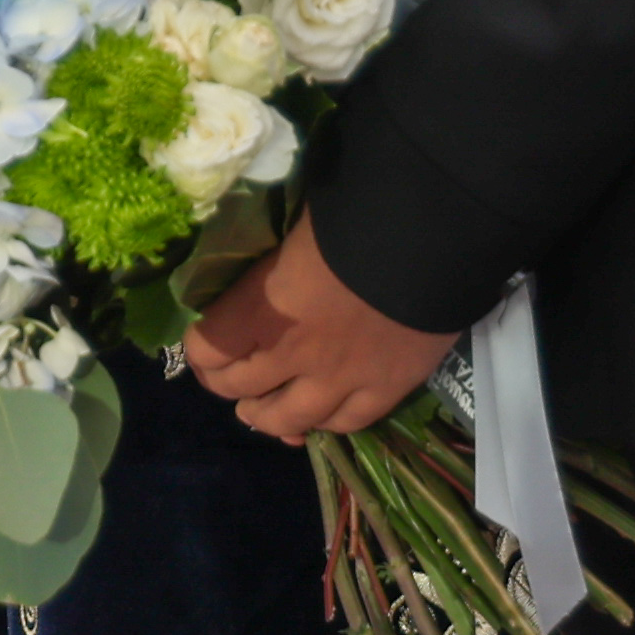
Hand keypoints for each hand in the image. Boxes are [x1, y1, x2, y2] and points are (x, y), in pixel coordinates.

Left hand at [184, 214, 459, 443]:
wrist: (435, 236)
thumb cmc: (357, 210)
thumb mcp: (295, 221)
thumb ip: (273, 248)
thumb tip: (261, 246)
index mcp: (263, 305)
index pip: (208, 348)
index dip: (199, 349)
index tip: (202, 340)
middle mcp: (293, 352)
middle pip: (241, 387)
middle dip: (227, 384)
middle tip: (228, 377)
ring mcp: (342, 378)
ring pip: (290, 420)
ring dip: (267, 418)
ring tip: (259, 413)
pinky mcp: (388, 389)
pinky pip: (346, 423)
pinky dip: (325, 424)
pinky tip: (318, 418)